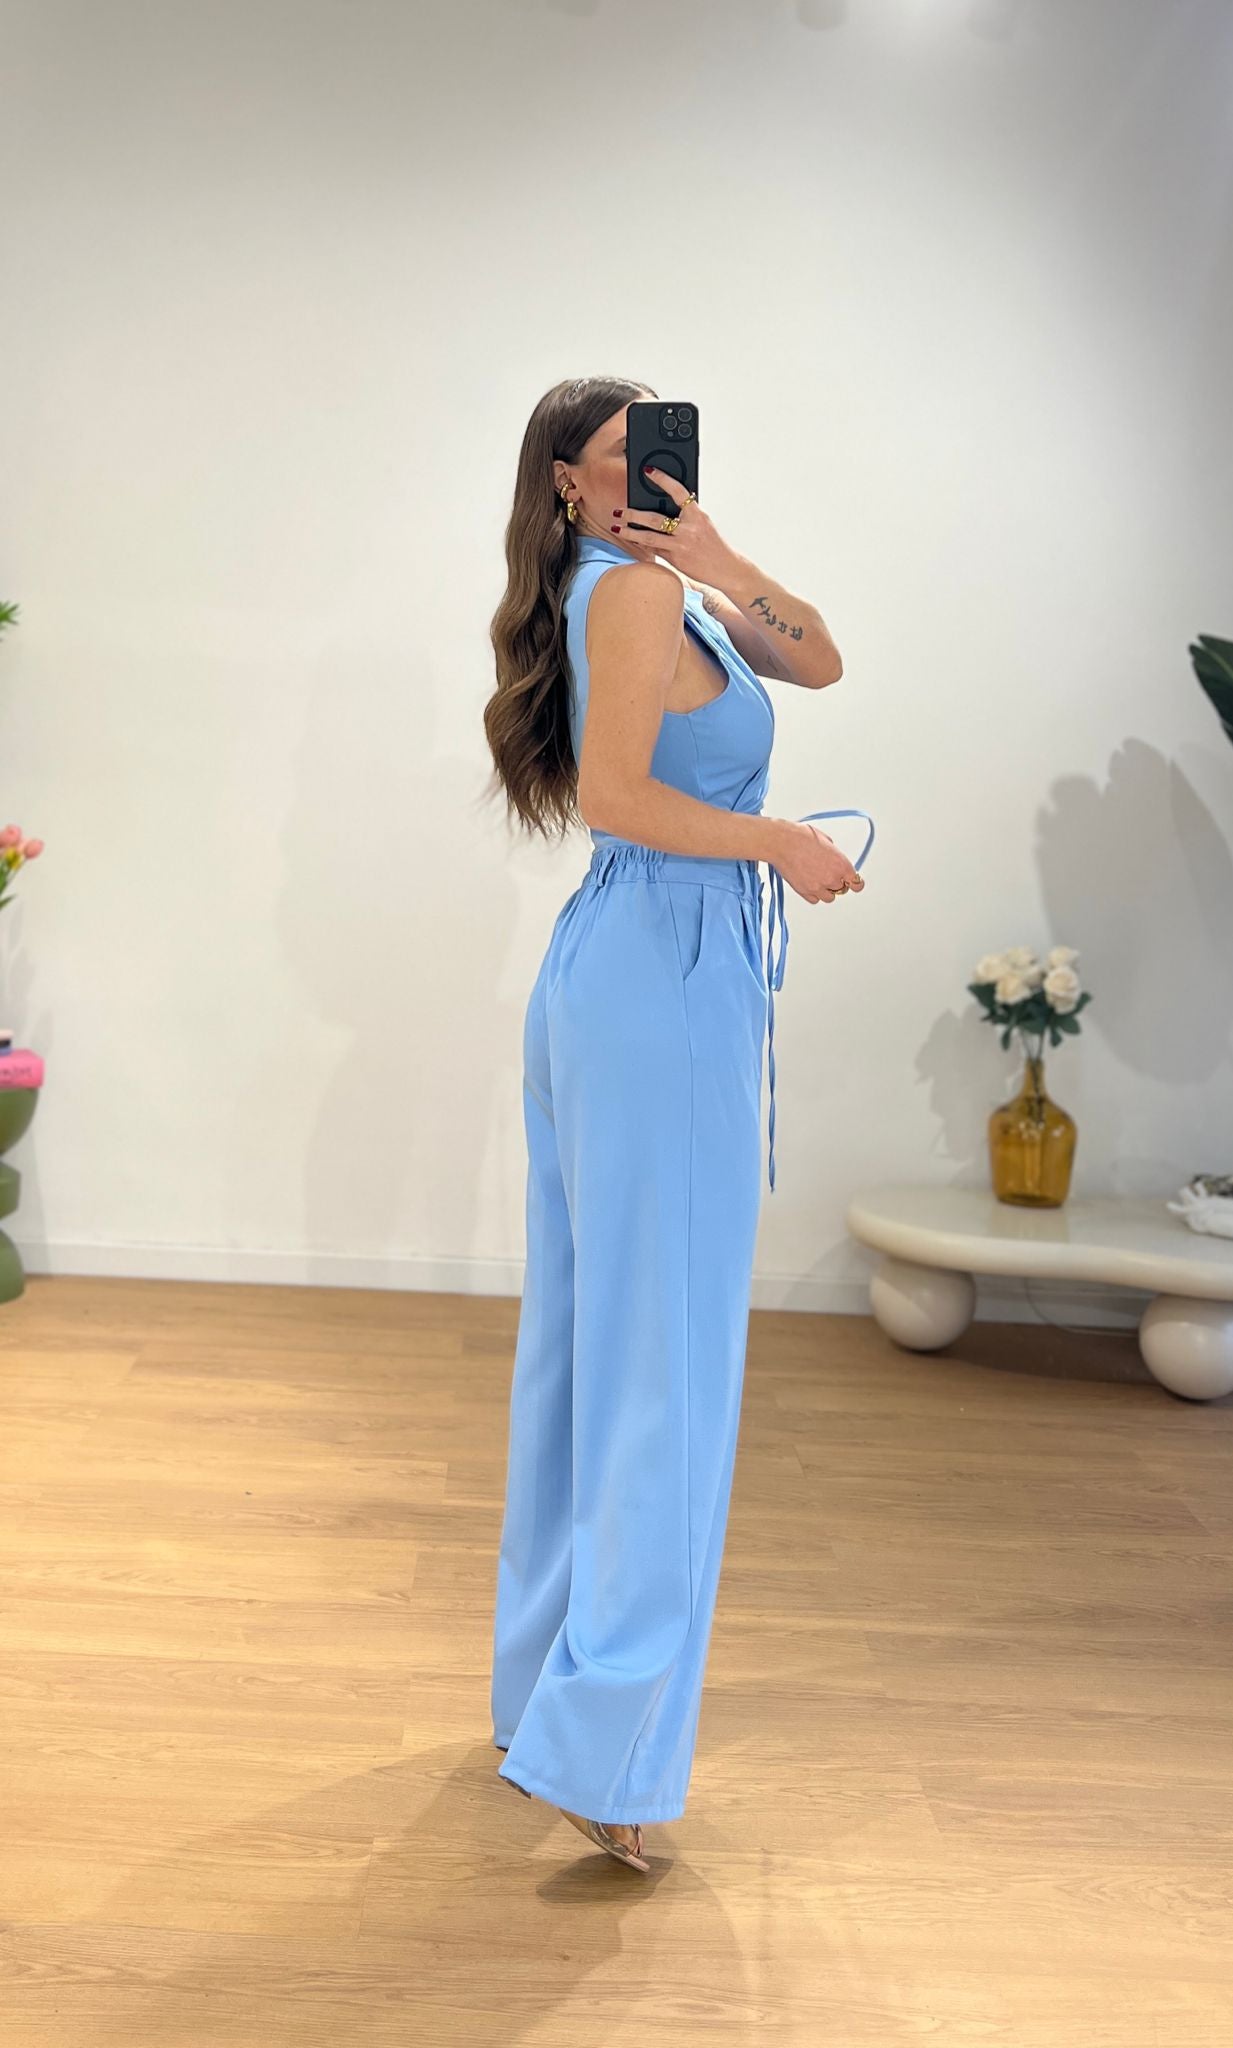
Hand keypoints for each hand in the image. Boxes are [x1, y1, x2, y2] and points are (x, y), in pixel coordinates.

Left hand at [613, 466, 741, 589]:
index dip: (662, 479)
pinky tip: (633, 540)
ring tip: (617, 527)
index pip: (678, 491)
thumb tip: (665, 505)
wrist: (725, 567)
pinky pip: (655, 550)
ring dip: (630, 532)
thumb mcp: (703, 523)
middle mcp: (688, 529)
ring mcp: (681, 545)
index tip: (648, 471)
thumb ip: (687, 515)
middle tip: (619, 510)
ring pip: (649, 537)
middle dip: (633, 514)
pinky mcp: (676, 559)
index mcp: (697, 515)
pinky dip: (642, 544)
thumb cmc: (713, 543)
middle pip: (654, 519)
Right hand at [772, 821, 865, 904]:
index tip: (854, 883)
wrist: (782, 842)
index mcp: (841, 864)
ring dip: (826, 890)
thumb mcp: (825, 840)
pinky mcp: (804, 891)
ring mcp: (818, 887)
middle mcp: (832, 878)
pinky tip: (809, 883)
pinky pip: (814, 899)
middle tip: (828, 873)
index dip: (856, 883)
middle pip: (842, 889)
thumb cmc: (801, 837)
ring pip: (829, 898)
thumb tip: (833, 858)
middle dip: (837, 882)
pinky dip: (813, 894)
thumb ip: (834, 853)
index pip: (857, 883)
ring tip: (818, 879)